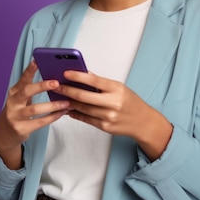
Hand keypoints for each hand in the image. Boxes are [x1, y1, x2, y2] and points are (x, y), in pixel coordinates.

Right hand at [0, 61, 69, 168]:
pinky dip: (52, 117)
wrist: (6, 132)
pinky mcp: (21, 128)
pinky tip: (61, 113)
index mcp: (14, 92)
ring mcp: (15, 116)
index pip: (22, 78)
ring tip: (66, 102)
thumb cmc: (18, 111)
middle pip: (27, 91)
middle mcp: (12, 102)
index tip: (38, 61)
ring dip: (52, 105)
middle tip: (57, 83)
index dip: (30, 70)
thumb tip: (53, 79)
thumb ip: (32, 89)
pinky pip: (39, 122)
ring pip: (35, 109)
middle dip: (42, 86)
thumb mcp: (21, 98)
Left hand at [57, 70, 172, 160]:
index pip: (94, 80)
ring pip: (83, 108)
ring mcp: (108, 116)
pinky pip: (85, 119)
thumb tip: (82, 73)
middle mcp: (113, 103)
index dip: (77, 76)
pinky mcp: (104, 127)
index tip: (65, 73)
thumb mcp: (119, 87)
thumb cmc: (129, 102)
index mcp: (116, 89)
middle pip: (84, 96)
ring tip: (59, 96)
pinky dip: (75, 113)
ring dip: (69, 102)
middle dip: (67, 90)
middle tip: (56, 86)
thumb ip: (100, 83)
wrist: (143, 122)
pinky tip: (68, 108)